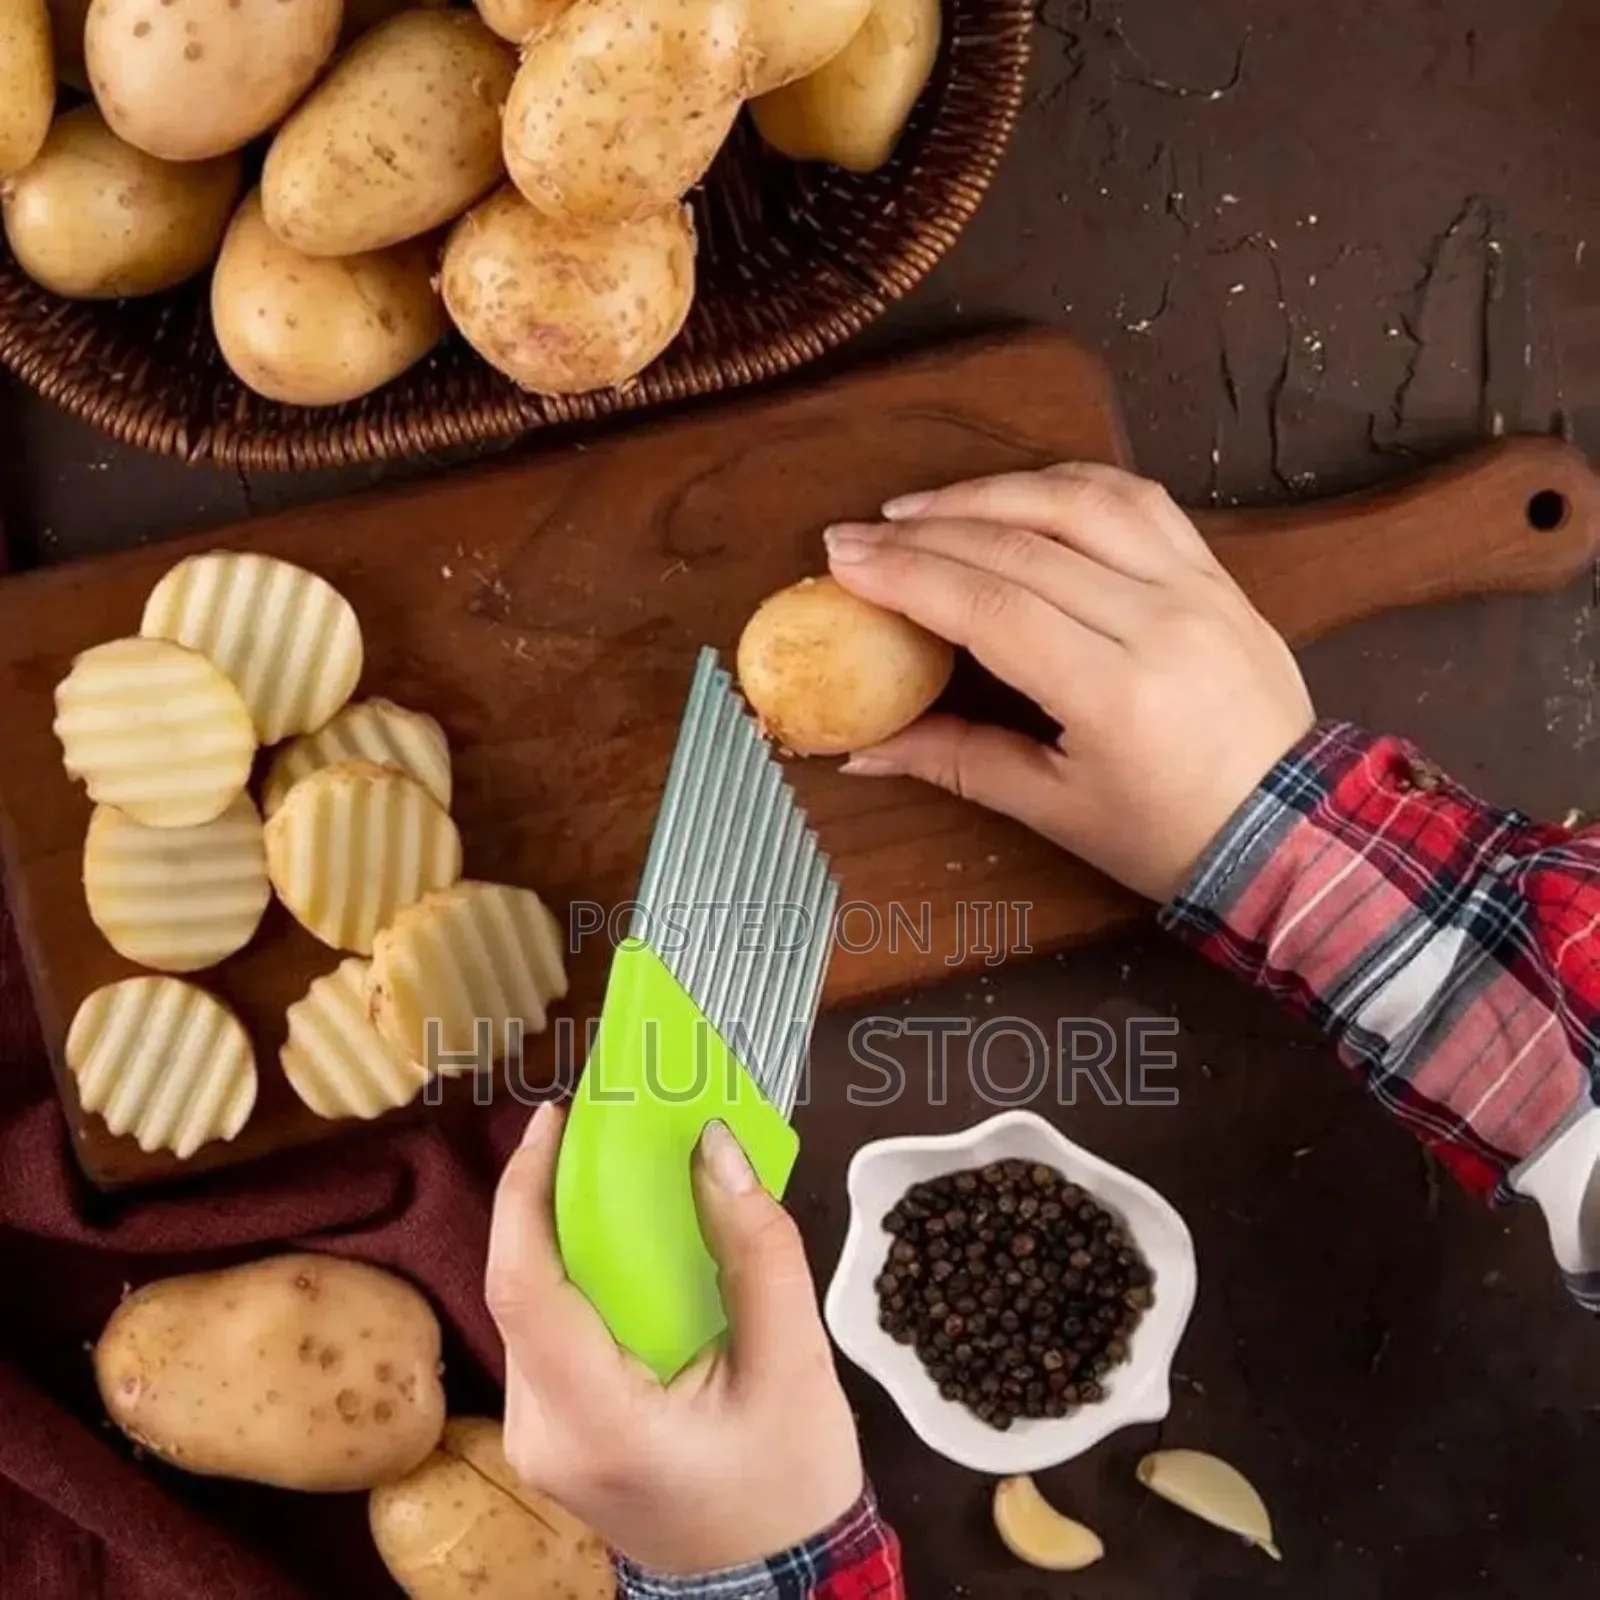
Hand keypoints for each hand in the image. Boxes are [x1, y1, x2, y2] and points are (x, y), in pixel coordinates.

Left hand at [486, 1106, 863, 1574]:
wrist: (773, 1585)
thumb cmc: (787, 1485)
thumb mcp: (794, 1364)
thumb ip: (756, 1248)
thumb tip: (714, 1145)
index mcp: (595, 1422)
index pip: (525, 1286)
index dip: (527, 1190)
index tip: (555, 1118)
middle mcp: (541, 1431)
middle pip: (523, 1287)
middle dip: (554, 1195)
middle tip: (599, 1125)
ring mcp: (538, 1437)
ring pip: (534, 1306)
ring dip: (567, 1231)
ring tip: (613, 1164)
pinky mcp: (553, 1431)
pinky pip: (552, 1330)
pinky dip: (581, 1273)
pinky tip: (621, 1234)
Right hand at [824, 463, 1314, 901]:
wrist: (1292, 834)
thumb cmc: (1168, 837)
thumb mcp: (1054, 809)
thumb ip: (955, 761)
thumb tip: (860, 748)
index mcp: (1116, 692)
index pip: (991, 606)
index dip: (908, 576)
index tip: (844, 560)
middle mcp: (1159, 621)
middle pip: (1022, 547)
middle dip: (926, 532)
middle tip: (857, 532)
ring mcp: (1197, 587)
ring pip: (1080, 502)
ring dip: (990, 493)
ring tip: (923, 506)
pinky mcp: (1217, 574)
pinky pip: (1138, 501)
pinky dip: (1067, 486)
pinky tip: (1016, 494)